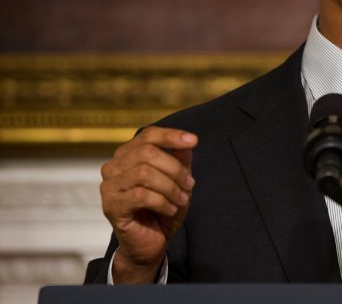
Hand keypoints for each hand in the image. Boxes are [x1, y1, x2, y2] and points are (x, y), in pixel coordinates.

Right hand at [100, 127, 197, 282]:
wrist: (151, 243)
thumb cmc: (163, 209)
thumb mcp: (178, 182)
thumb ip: (181, 161)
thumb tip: (187, 143)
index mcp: (128, 156)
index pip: (148, 135)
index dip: (171, 136)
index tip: (194, 141)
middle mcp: (113, 167)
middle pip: (148, 153)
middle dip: (175, 169)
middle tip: (189, 186)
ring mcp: (109, 187)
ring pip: (144, 173)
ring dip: (170, 187)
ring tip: (181, 200)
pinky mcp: (111, 206)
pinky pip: (141, 195)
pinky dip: (162, 202)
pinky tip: (170, 210)